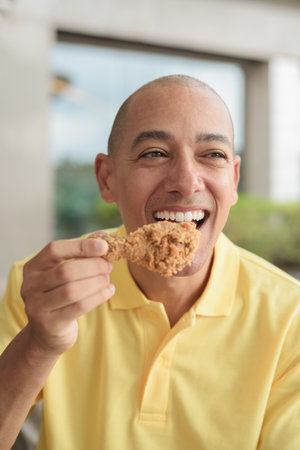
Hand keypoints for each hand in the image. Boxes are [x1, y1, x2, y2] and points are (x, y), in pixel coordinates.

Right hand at [21, 238, 113, 354]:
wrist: (48, 332)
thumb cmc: (60, 294)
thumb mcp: (66, 272)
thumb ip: (82, 252)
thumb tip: (103, 236)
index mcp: (32, 267)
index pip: (54, 250)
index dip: (80, 246)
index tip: (103, 246)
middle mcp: (30, 286)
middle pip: (66, 271)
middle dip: (93, 266)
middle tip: (109, 266)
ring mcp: (37, 306)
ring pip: (73, 290)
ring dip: (97, 282)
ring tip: (108, 279)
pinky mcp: (49, 324)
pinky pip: (79, 306)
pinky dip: (99, 296)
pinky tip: (109, 291)